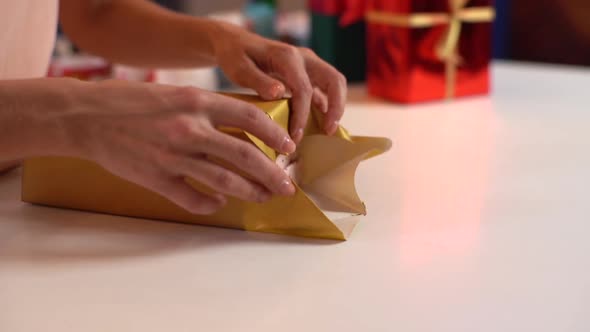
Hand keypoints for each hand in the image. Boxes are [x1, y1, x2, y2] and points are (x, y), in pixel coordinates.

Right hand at [61, 80, 296, 213]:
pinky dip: (210, 204)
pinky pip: (193, 199)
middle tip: (287, 185)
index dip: (275, 135)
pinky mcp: (157, 178)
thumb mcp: (175, 92)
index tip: (288, 147)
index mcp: (197, 101)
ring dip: (250, 192)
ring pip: (225, 181)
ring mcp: (173, 156)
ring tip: (265, 198)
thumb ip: (208, 108)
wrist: (87, 116)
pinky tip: (218, 204)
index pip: (250, 118)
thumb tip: (242, 127)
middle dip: (273, 173)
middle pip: (246, 155)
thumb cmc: (132, 101)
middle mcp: (189, 128)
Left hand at [210, 22, 347, 142]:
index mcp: (287, 57)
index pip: (303, 88)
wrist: (235, 43)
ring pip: (334, 83)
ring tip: (326, 131)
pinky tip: (316, 125)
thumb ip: (258, 81)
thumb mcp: (239, 68)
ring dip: (335, 107)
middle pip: (334, 80)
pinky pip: (324, 89)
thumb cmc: (235, 56)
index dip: (302, 114)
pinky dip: (325, 106)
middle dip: (336, 107)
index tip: (295, 136)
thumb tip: (279, 93)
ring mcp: (308, 64)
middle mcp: (303, 58)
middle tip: (328, 132)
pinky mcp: (307, 73)